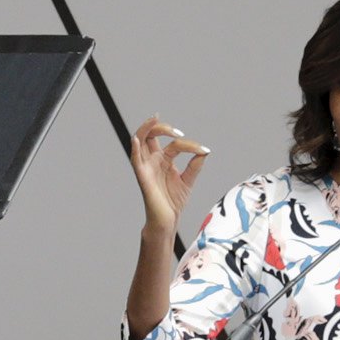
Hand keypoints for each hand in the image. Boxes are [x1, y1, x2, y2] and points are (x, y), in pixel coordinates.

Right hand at [131, 117, 211, 232]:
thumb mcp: (188, 180)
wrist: (168, 220)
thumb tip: (204, 150)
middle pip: (150, 134)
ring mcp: (146, 166)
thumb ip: (195, 164)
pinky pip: (134, 159)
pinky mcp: (142, 176)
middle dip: (162, 127)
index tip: (203, 150)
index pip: (174, 143)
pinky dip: (134, 147)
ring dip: (146, 127)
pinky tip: (136, 138)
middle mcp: (153, 159)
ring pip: (139, 140)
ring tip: (155, 119)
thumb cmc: (173, 202)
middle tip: (177, 132)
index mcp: (163, 159)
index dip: (189, 144)